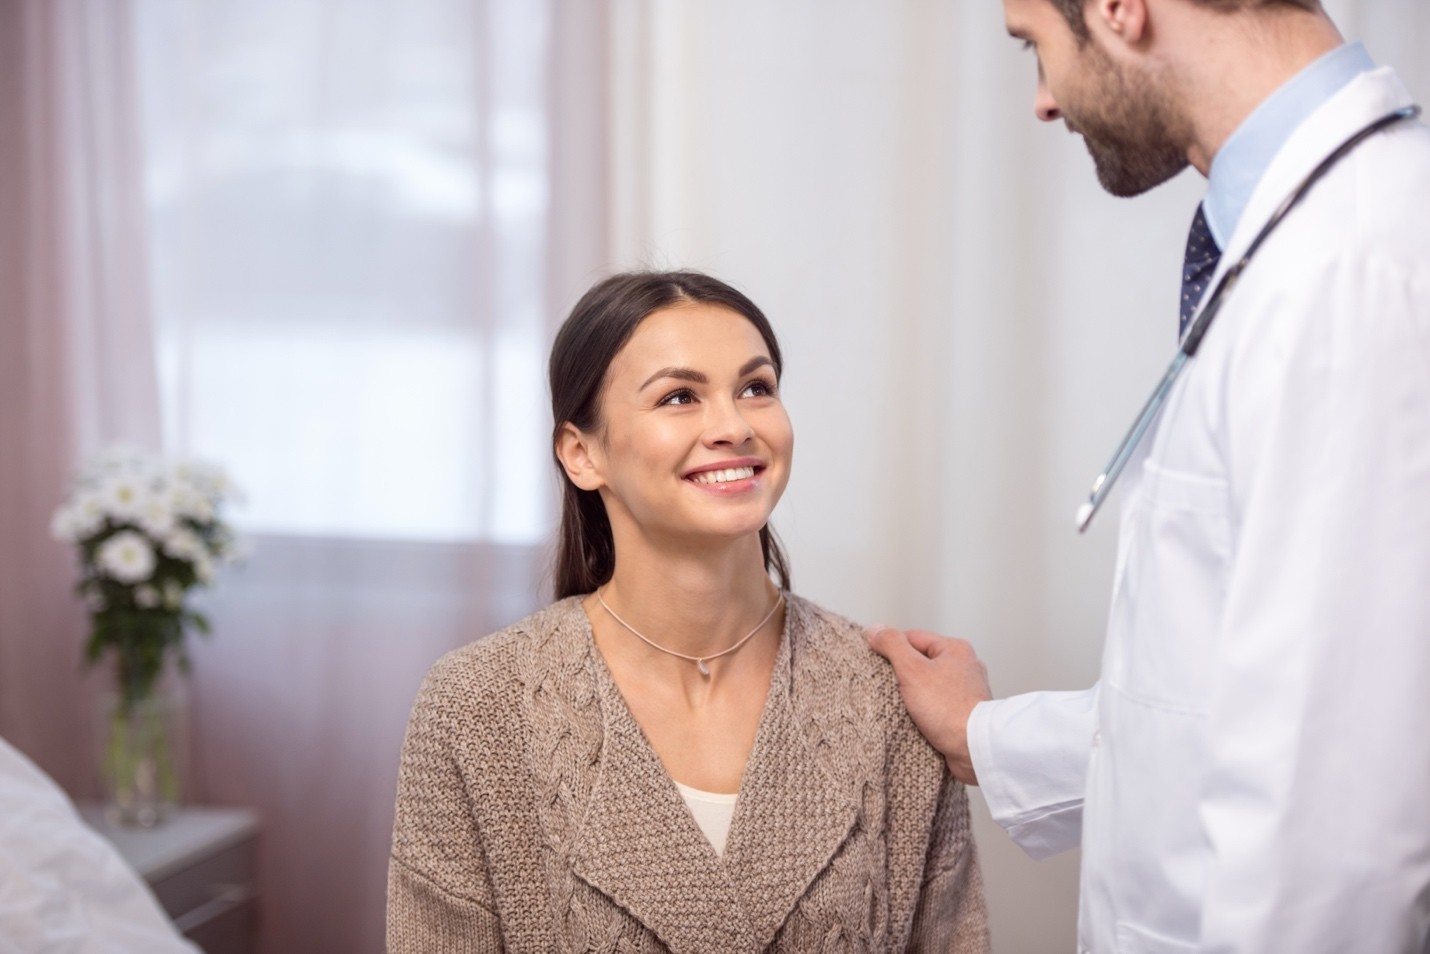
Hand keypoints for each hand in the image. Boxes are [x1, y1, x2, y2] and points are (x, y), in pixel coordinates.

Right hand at [866, 626, 990, 785]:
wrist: (975, 748)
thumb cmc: (948, 709)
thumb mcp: (912, 670)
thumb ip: (893, 646)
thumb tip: (875, 630)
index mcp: (955, 649)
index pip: (912, 638)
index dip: (891, 649)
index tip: (876, 663)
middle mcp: (965, 666)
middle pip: (921, 661)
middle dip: (902, 674)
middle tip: (886, 686)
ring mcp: (967, 690)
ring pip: (929, 685)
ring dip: (913, 695)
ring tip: (898, 705)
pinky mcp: (965, 713)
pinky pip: (938, 705)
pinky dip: (925, 711)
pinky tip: (914, 719)